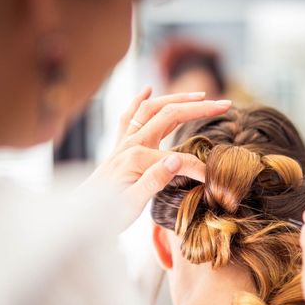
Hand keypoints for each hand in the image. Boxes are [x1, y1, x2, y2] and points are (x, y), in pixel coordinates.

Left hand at [86, 86, 230, 226]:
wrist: (79, 215)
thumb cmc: (105, 214)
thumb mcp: (131, 204)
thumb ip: (154, 180)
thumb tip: (177, 159)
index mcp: (138, 158)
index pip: (179, 158)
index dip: (199, 167)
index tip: (213, 179)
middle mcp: (132, 143)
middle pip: (170, 115)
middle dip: (200, 107)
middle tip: (225, 104)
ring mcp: (125, 141)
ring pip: (153, 108)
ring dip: (178, 98)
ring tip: (201, 95)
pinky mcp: (120, 145)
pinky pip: (130, 115)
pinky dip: (140, 100)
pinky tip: (148, 88)